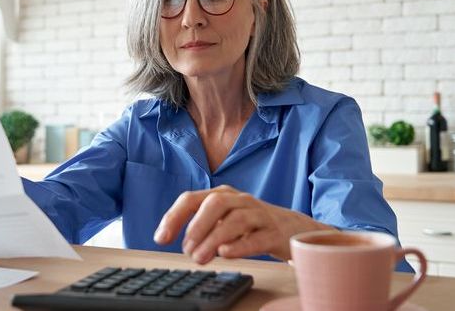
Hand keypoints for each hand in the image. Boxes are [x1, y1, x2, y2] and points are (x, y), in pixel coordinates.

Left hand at [153, 185, 333, 263]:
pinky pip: (258, 237)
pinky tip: (226, 253)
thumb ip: (204, 227)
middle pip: (215, 203)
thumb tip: (182, 243)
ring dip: (214, 239)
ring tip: (200, 258)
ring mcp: (259, 215)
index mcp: (223, 195)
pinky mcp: (275, 233)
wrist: (293, 229)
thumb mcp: (225, 220)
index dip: (174, 217)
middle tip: (186, 249)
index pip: (192, 199)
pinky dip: (240, 245)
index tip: (160, 238)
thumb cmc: (252, 225)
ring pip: (236, 220)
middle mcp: (240, 200)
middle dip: (197, 225)